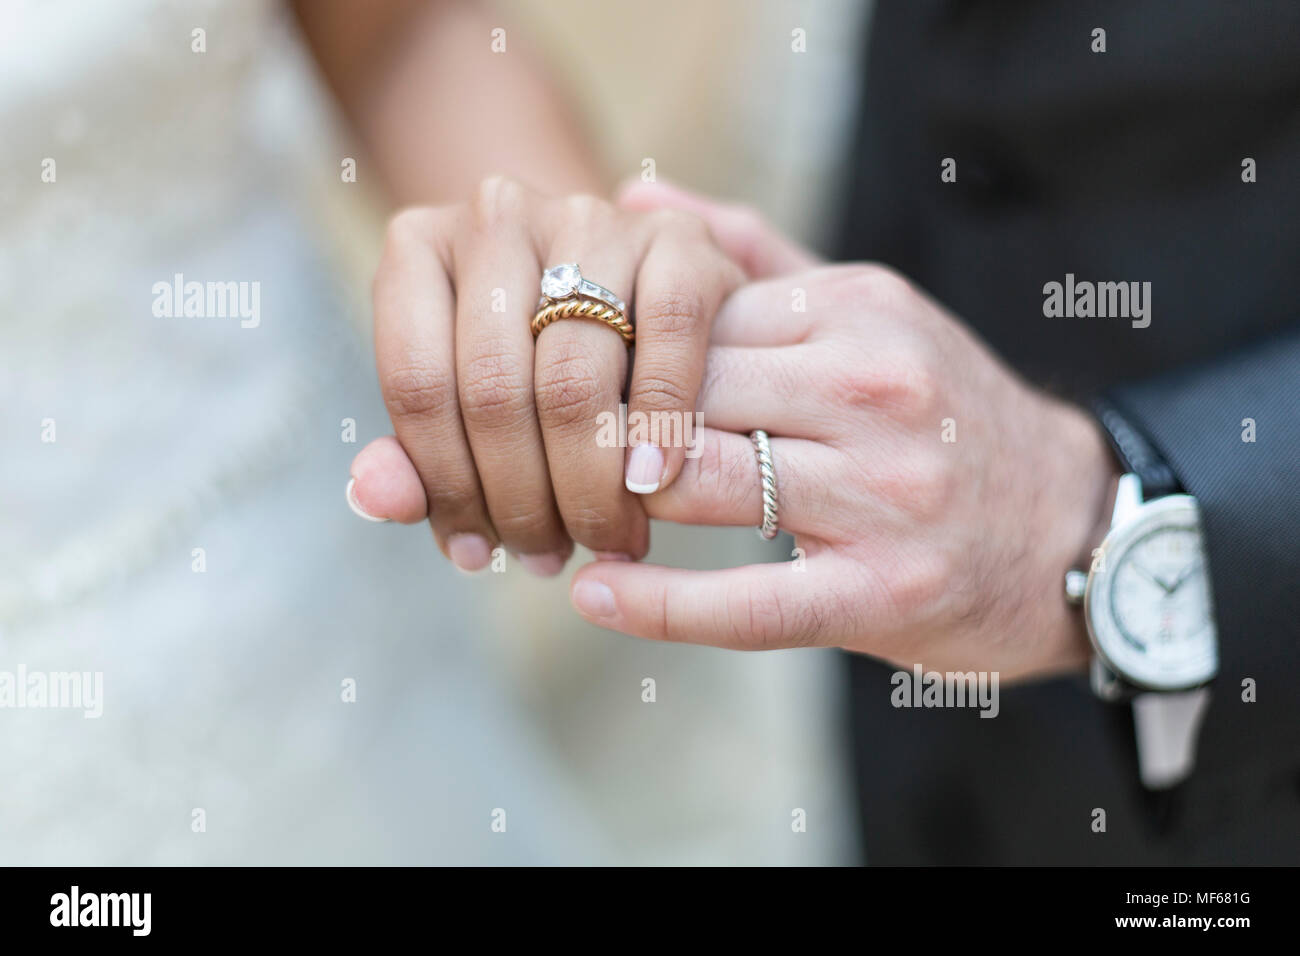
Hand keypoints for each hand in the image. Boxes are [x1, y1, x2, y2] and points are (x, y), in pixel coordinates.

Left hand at [354, 177, 750, 573]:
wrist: (633, 289)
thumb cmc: (530, 361)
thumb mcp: (460, 406)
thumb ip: (414, 457)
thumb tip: (376, 499)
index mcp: (418, 248)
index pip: (417, 386)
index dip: (446, 487)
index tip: (476, 554)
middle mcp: (496, 214)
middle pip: (493, 390)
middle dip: (521, 500)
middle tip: (547, 555)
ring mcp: (589, 216)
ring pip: (573, 379)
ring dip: (588, 486)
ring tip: (603, 538)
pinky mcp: (677, 234)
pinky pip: (668, 339)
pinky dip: (660, 425)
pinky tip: (653, 483)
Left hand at [560, 207, 1119, 677]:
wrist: (1073, 522)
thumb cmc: (943, 413)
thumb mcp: (867, 309)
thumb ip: (752, 251)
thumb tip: (636, 197)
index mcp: (859, 310)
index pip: (689, 318)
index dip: (610, 353)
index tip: (556, 378)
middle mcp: (874, 389)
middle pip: (683, 396)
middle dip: (603, 426)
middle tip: (538, 450)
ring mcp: (883, 494)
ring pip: (702, 482)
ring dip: (615, 501)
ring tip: (562, 512)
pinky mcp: (883, 592)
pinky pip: (749, 602)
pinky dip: (660, 603)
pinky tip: (596, 596)